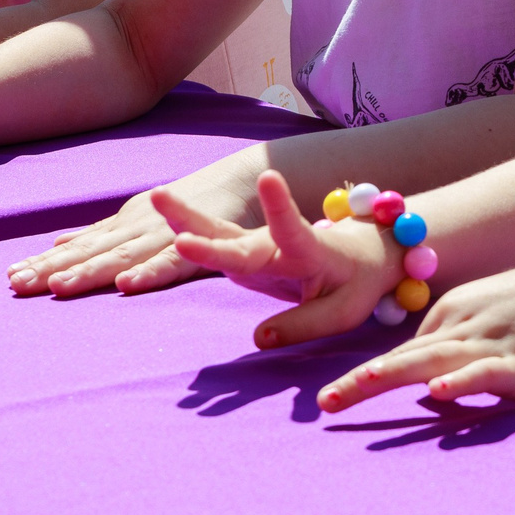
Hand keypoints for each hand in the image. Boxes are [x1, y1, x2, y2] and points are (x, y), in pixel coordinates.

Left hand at [7, 165, 255, 297]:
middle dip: (53, 269)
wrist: (240, 181)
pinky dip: (150, 273)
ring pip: (123, 257)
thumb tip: (56, 242)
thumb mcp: (136, 217)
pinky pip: (172, 264)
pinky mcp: (196, 247)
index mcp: (123, 225)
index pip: (78, 247)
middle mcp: (137, 228)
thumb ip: (100, 233)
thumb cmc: (186, 206)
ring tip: (59, 286)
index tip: (10, 277)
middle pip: (91, 252)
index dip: (44, 262)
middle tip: (18, 284)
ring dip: (91, 271)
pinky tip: (127, 286)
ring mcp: (164, 236)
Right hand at [164, 169, 400, 347]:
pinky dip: (184, 234)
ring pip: (216, 234)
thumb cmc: (354, 283)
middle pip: (235, 239)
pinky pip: (210, 245)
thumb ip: (301, 325)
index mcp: (307, 250)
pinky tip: (157, 220)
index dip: (280, 205)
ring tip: (156, 196)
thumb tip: (258, 338)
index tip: (269, 176)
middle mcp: (273, 243)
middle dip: (202, 232)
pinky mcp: (240, 255)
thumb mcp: (342, 311)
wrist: (357, 256)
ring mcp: (254, 247)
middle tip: (173, 209)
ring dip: (185, 217)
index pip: (292, 228)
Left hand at [317, 253, 514, 413]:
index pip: (401, 351)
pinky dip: (461, 381)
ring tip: (357, 389)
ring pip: (432, 361)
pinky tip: (440, 392)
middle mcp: (462, 325)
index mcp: (450, 313)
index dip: (367, 376)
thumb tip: (430, 386)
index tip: (332, 400)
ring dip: (391, 375)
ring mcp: (490, 342)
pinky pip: (486, 372)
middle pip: (401, 357)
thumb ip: (455, 344)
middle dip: (359, 382)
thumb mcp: (487, 312)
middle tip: (324, 404)